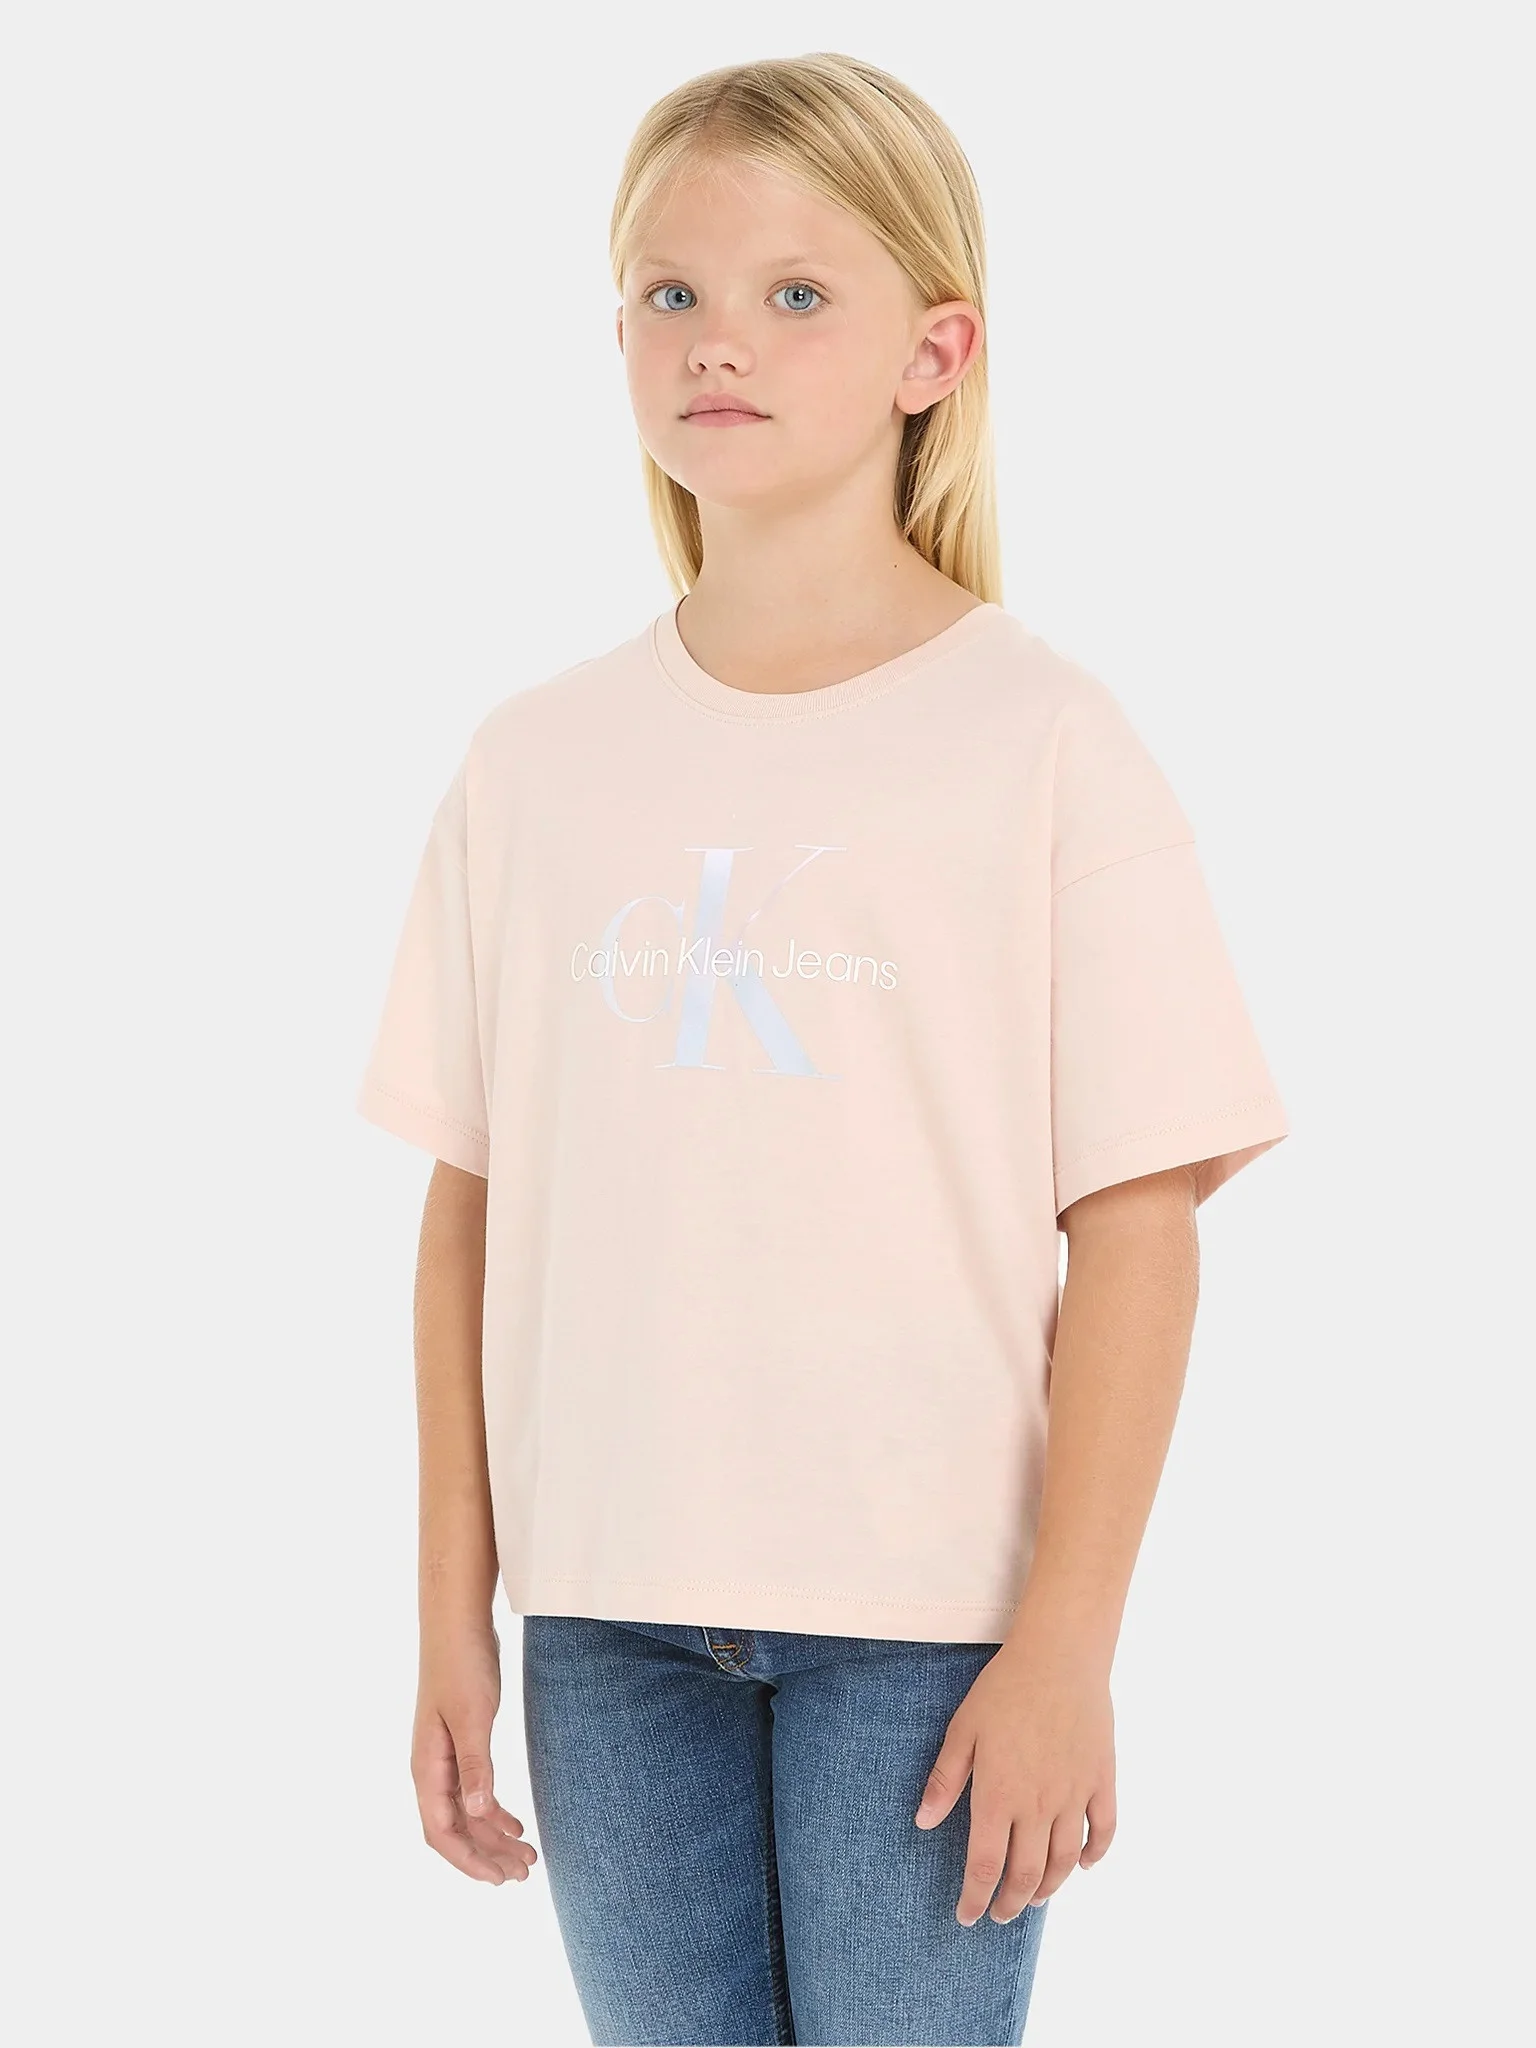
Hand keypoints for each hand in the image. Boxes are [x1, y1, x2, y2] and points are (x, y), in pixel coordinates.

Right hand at [413, 1619, 538, 1885]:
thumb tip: (476, 1813)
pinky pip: (474, 1792)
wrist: (458, 1623)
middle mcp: (431, 1770)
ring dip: (494, 1837)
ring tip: (528, 1856)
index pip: (442, 1833)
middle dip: (486, 1856)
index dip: (468, 1861)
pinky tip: (517, 1823)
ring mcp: (445, 1758)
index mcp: (427, 1768)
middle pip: (455, 1830)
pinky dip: (494, 1812)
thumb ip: (474, 1765)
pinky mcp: (461, 1744)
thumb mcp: (472, 1715)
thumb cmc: (462, 1664)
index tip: (498, 1880)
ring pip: (467, 1813)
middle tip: (525, 1873)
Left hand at [913, 1638, 1115, 1924]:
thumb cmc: (1004, 1688)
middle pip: (1027, 1875)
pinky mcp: (1102, 1780)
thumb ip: (945, 1780)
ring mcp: (1074, 1795)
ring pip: (1065, 1861)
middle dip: (1011, 1903)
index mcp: (998, 1795)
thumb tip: (922, 1822)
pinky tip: (1084, 1864)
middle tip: (1000, 1914)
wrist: (1060, 1656)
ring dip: (1050, 1887)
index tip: (967, 1916)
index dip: (975, 1897)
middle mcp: (1038, 1805)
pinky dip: (1096, 1854)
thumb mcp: (962, 1730)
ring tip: (1036, 1898)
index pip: (985, 1866)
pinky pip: (1104, 1830)